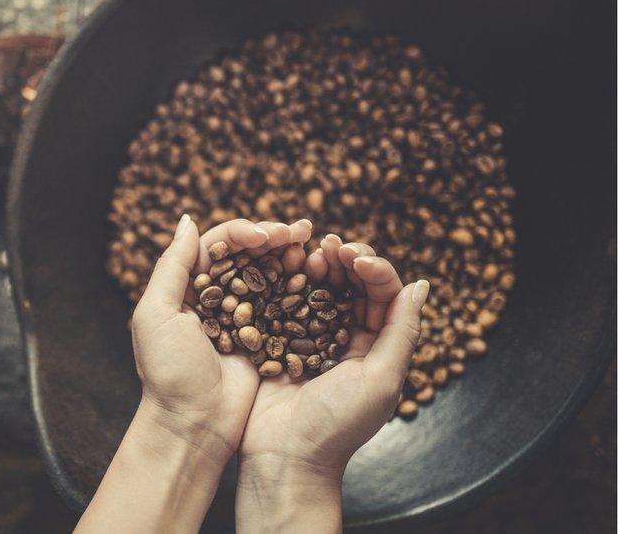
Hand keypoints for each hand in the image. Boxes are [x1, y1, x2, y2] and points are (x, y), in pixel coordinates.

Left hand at [77, 215, 311, 532]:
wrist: (192, 427)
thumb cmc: (168, 373)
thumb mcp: (156, 315)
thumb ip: (172, 266)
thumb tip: (187, 219)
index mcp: (187, 288)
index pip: (218, 244)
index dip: (243, 232)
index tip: (265, 236)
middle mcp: (216, 297)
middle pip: (249, 254)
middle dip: (274, 237)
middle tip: (300, 232)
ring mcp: (244, 317)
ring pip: (271, 274)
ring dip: (292, 255)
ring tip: (314, 245)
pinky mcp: (266, 338)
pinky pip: (286, 304)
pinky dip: (301, 286)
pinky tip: (318, 275)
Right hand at [236, 234, 428, 533]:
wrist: (283, 458)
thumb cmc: (337, 426)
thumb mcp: (381, 379)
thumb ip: (401, 332)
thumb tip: (421, 286)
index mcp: (377, 347)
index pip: (384, 293)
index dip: (373, 267)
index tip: (355, 257)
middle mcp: (348, 339)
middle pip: (352, 285)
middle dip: (345, 259)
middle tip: (330, 244)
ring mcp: (311, 338)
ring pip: (320, 288)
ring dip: (317, 266)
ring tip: (307, 249)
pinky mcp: (279, 341)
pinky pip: (287, 302)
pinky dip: (288, 281)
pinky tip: (283, 267)